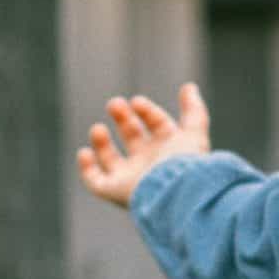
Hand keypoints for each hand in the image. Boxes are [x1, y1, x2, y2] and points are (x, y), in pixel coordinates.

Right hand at [77, 82, 211, 208]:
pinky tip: (85, 152)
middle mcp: (150, 163)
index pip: (157, 124)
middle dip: (123, 118)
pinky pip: (95, 182)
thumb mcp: (194, 131)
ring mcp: (132, 178)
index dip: (147, 111)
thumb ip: (194, 109)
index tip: (137, 102)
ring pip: (111, 159)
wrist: (173, 192)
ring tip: (98, 129)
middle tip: (114, 104)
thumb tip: (189, 86)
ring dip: (101, 142)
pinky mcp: (115, 191)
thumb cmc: (185, 163)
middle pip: (132, 136)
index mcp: (170, 149)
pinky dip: (86, 168)